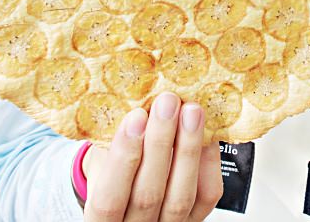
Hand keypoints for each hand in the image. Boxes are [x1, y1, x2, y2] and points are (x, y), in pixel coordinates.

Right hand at [82, 93, 222, 220]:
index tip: (135, 117)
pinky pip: (206, 196)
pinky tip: (207, 133)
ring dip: (188, 149)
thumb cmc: (110, 171)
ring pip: (181, 197)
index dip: (123, 158)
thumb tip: (135, 100)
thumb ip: (111, 143)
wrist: (126, 193)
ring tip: (192, 111)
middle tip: (168, 102)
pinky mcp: (194, 220)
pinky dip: (209, 162)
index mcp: (101, 221)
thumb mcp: (100, 160)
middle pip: (148, 195)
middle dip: (160, 143)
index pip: (109, 199)